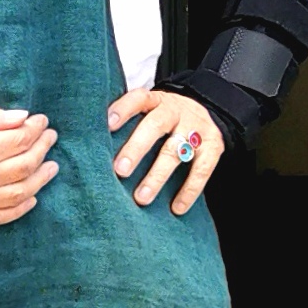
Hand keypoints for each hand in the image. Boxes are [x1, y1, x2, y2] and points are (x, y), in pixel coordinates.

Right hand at [0, 102, 58, 227]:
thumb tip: (20, 117)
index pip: (20, 141)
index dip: (35, 130)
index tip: (42, 121)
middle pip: (25, 166)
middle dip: (42, 150)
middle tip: (50, 138)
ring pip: (19, 194)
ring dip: (39, 180)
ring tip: (51, 168)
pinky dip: (19, 210)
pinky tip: (30, 199)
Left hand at [107, 87, 223, 214]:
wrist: (209, 111)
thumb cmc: (166, 119)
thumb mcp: (150, 112)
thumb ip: (130, 124)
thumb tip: (93, 149)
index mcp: (156, 101)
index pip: (138, 99)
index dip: (123, 109)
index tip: (107, 125)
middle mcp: (176, 111)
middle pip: (155, 126)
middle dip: (136, 148)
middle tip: (120, 170)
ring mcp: (196, 128)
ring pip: (176, 151)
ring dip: (157, 176)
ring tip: (141, 198)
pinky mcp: (213, 146)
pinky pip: (202, 170)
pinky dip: (189, 190)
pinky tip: (176, 208)